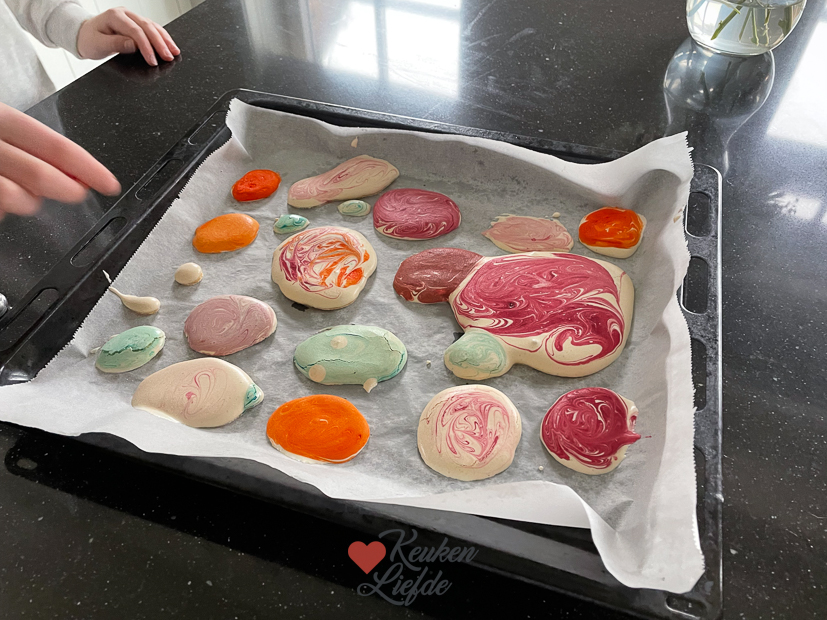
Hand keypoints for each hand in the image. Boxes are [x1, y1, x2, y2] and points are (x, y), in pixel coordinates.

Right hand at [0, 103, 120, 220]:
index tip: (110, 183)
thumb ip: (33, 146)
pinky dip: (4, 210)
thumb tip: (74, 174)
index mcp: (2, 118)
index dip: (89, 167)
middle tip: (76, 193)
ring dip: (30, 202)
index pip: (55, 145)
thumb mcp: (3, 127)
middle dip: (68, 191)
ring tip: (24, 193)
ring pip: (17, 197)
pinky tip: (2, 202)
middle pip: (40, 175)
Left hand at [77, 7, 180, 66]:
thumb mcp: (98, 45)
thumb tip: (134, 45)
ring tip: (174, 52)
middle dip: (160, 43)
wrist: (84, 35)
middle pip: (147, 26)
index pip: (135, 31)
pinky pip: (152, 28)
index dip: (146, 46)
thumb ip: (116, 44)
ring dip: (165, 39)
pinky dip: (162, 37)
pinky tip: (170, 45)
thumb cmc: (89, 40)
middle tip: (169, 57)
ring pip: (153, 26)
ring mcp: (131, 17)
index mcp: (114, 16)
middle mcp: (124, 13)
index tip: (152, 60)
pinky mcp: (136, 23)